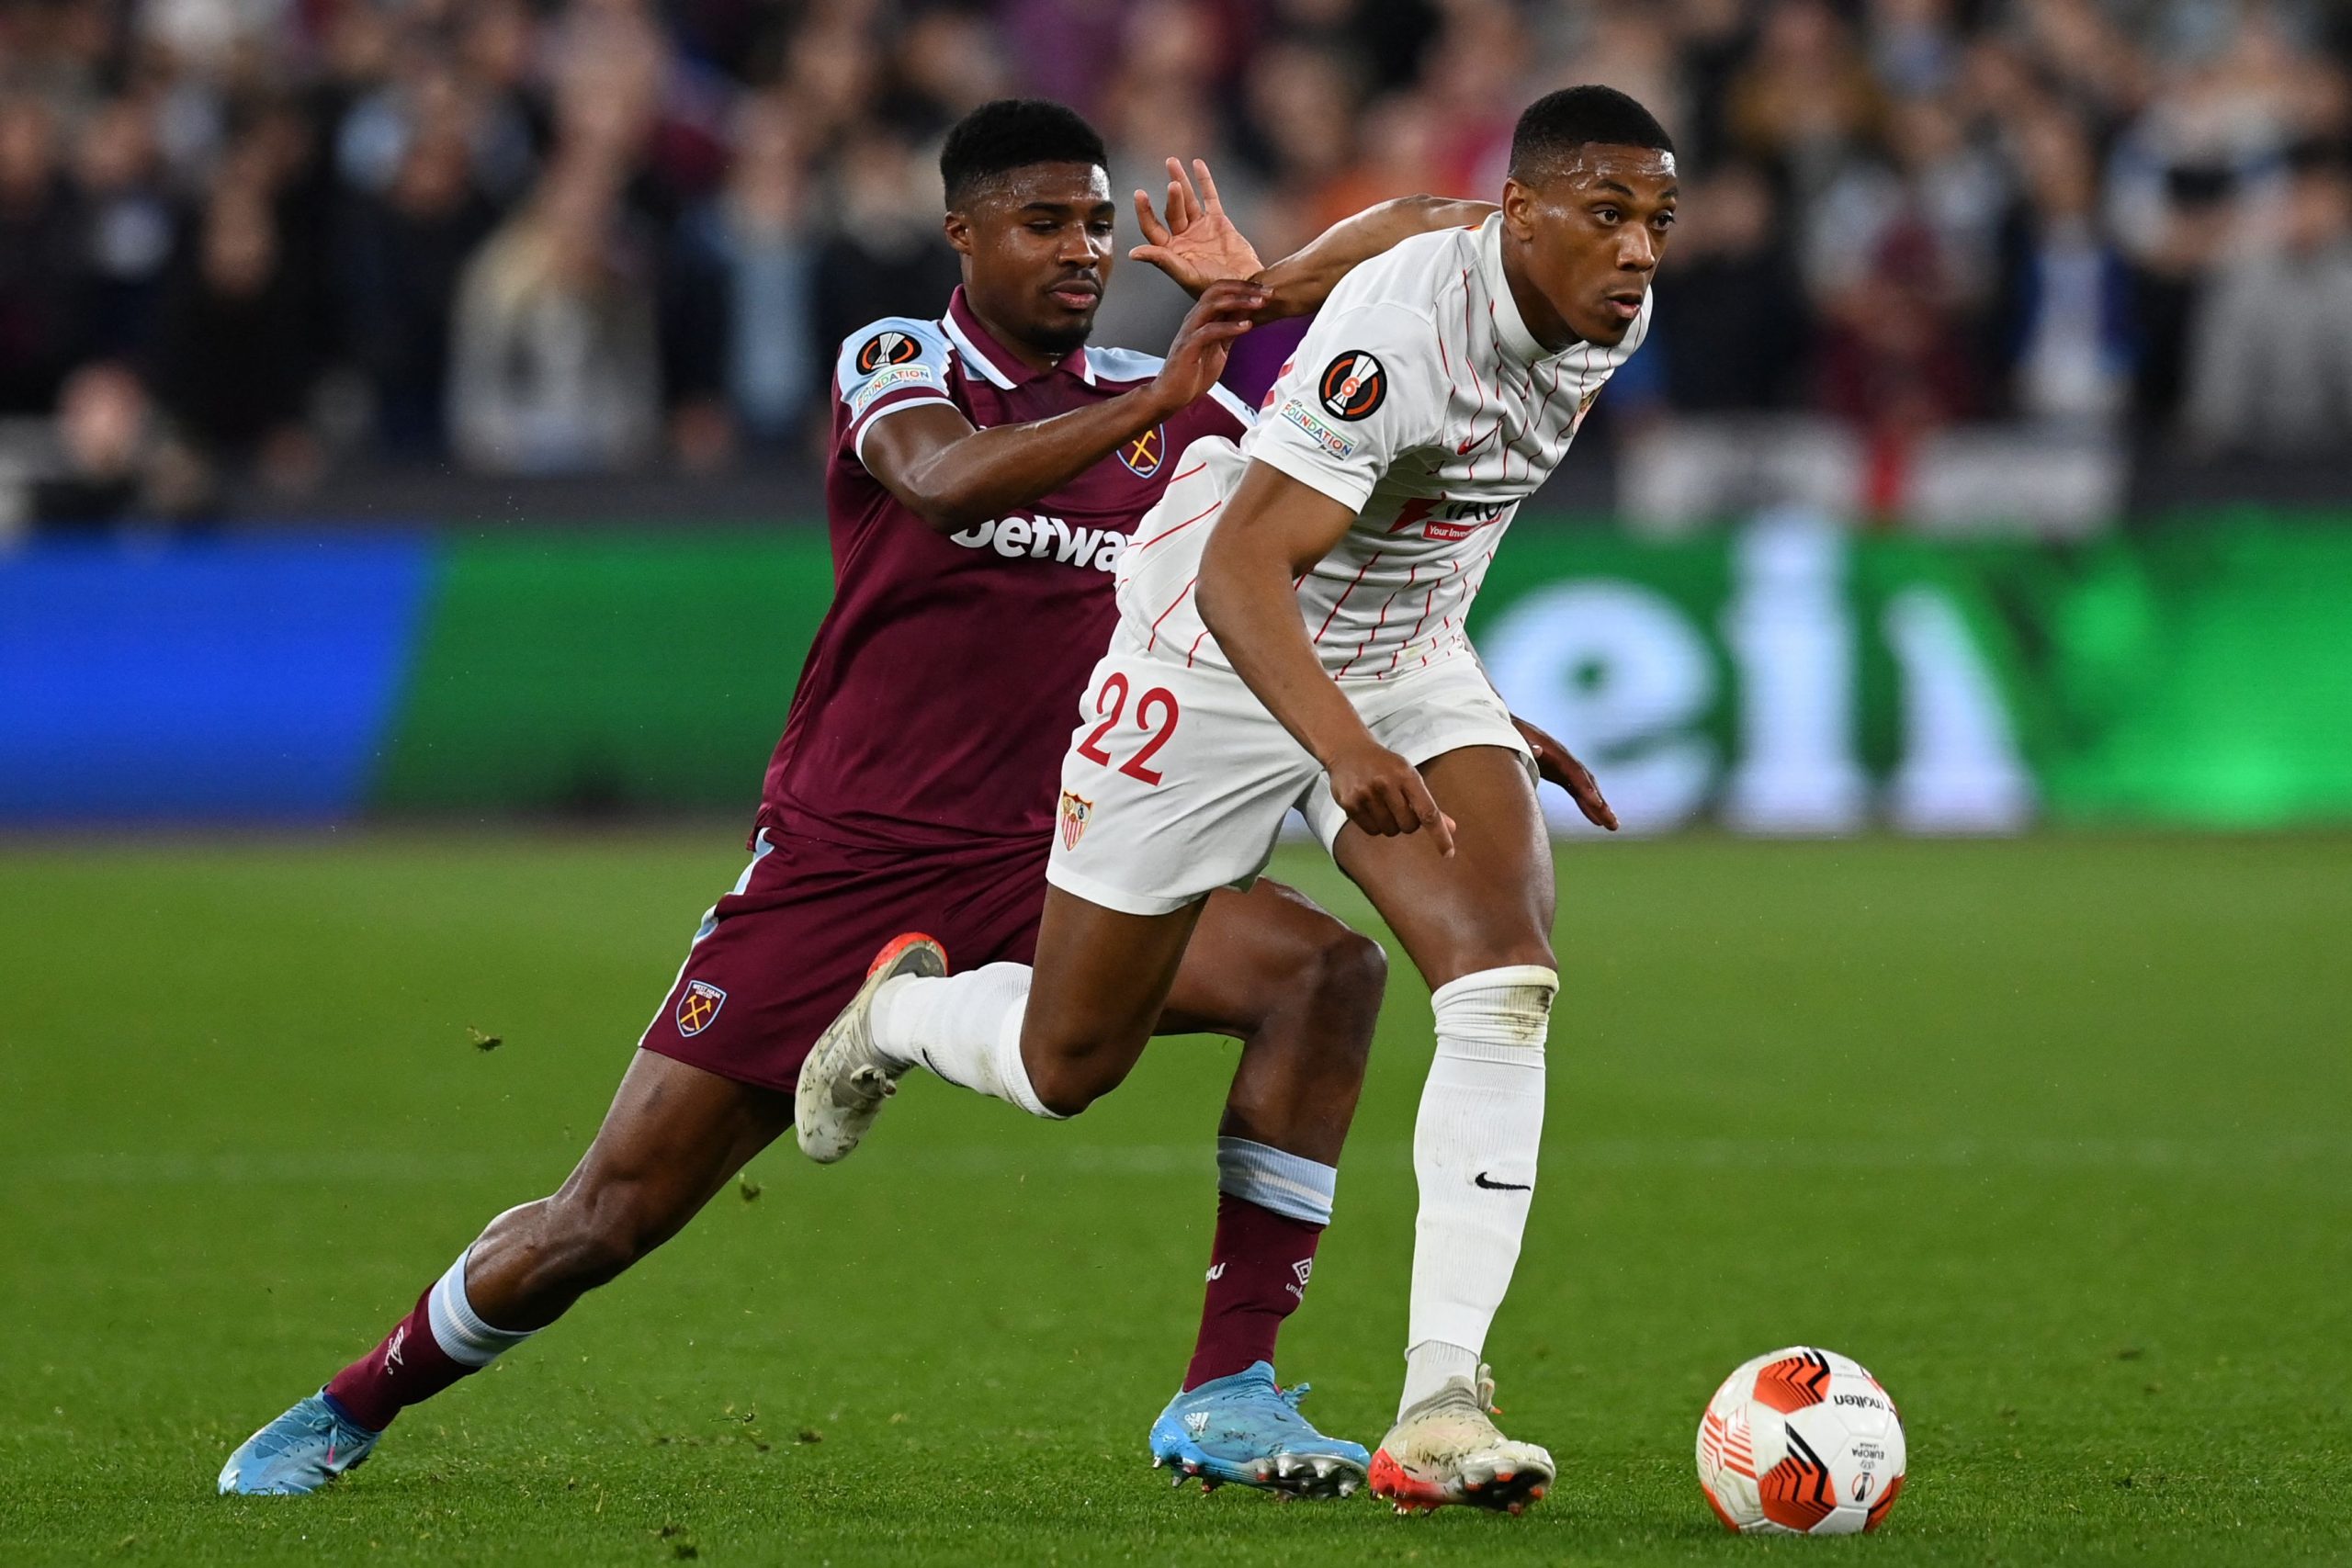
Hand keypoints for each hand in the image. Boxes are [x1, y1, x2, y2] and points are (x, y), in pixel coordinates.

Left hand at [1131, 158, 1264, 297]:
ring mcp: (1200, 228)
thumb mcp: (1186, 275)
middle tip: (1173, 185)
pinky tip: (1197, 164)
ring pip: (1188, 200)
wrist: (1246, 285)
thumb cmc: (1215, 288)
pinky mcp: (1219, 221)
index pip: (1152, 228)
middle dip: (1172, 197)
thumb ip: (1162, 260)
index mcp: (1171, 252)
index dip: (1145, 212)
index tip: (1140, 194)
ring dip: (1180, 181)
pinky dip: (1204, 181)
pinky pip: (1210, 197)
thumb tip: (1133, 253)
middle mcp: (1183, 238)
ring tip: (1171, 161)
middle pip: (1171, 211)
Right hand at [1148, 277, 1265, 412]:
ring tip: (1259, 303)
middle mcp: (1195, 319)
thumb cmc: (1193, 373)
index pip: (1222, 290)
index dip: (1245, 287)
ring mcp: (1190, 331)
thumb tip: (1248, 316)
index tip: (1267, 290)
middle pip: (1218, 290)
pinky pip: (1210, 330)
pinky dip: (1229, 327)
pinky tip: (1246, 327)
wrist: (1172, 394)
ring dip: (1239, 302)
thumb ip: (1230, 330)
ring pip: (1213, 305)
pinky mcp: (1189, 346)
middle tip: (1268, 292)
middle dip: (1245, 289)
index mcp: (1202, 317)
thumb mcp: (1220, 347)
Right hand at [1326, 738, 1456, 854]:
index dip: (1440, 834)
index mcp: (1407, 775)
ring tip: (1381, 803)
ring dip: (1389, 824)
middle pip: (1408, 826)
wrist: (1349, 750)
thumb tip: (1451, 828)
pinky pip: (1371, 830)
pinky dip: (1373, 824)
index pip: (1428, 811)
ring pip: (1389, 830)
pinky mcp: (1349, 803)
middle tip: (1398, 805)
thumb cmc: (1386, 767)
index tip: (1448, 853)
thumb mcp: (1409, 777)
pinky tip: (1368, 805)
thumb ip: (1428, 803)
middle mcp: (1386, 783)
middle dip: (1407, 822)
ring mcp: (1366, 793)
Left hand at [1511, 715, 1617, 830]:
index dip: (1585, 787)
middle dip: (1600, 803)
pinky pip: (1576, 791)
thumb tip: (1538, 750)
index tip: (1596, 803)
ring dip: (1599, 808)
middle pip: (1586, 782)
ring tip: (1612, 826)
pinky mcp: (1558, 772)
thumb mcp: (1513, 737)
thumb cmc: (1508, 732)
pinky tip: (1596, 820)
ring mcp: (1563, 765)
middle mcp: (1563, 758)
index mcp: (1553, 750)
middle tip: (1613, 823)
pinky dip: (1587, 805)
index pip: (1574, 771)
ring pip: (1585, 788)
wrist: (1506, 724)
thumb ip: (1525, 744)